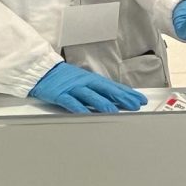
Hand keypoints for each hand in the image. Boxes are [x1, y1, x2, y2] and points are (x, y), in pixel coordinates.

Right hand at [28, 62, 147, 113]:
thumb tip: (116, 98)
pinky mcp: (60, 94)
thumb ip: (99, 90)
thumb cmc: (66, 78)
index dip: (128, 93)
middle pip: (107, 90)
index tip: (140, 99)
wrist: (44, 72)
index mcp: (93, 80)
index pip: (115, 87)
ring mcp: (73, 88)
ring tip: (114, 111)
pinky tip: (86, 113)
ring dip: (103, 103)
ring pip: (91, 96)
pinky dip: (78, 107)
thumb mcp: (86, 81)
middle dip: (122, 98)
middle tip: (135, 105)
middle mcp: (86, 82)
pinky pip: (71, 102)